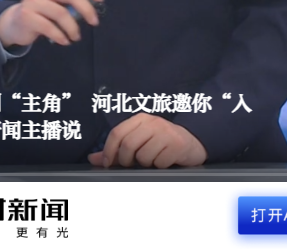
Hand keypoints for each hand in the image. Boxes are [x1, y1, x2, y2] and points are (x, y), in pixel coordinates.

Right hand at [0, 0, 102, 47]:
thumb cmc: (42, 11)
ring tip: (76, 37)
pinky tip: (65, 41)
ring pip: (61, 13)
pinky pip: (49, 27)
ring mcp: (34, 1)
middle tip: (94, 22)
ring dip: (73, 28)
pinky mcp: (27, 16)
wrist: (14, 23)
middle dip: (87, 9)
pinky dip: (61, 36)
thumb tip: (96, 3)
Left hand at [88, 114, 207, 168]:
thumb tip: (94, 158)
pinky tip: (165, 160)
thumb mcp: (139, 140)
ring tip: (154, 159)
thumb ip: (117, 148)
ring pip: (143, 156)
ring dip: (146, 164)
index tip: (108, 163)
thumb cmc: (161, 142)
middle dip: (126, 161)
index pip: (117, 133)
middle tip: (133, 164)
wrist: (192, 142)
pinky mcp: (176, 144)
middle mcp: (152, 122)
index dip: (109, 151)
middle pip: (128, 145)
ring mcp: (165, 132)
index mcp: (140, 119)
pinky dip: (159, 167)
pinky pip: (159, 163)